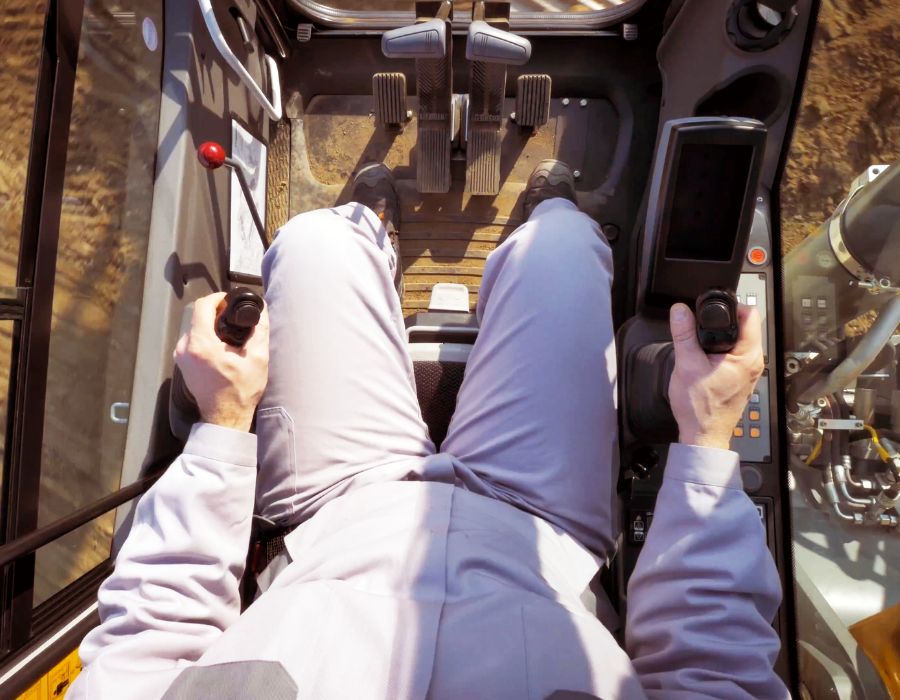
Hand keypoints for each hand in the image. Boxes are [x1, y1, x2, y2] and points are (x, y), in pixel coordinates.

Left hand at [174, 292, 268, 431]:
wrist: (225, 417)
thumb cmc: (241, 391)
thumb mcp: (257, 358)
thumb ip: (259, 330)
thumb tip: (261, 310)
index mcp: (201, 344)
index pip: (203, 306)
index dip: (218, 299)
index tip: (231, 302)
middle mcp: (186, 347)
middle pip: (198, 316)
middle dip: (217, 313)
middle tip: (235, 318)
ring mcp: (181, 356)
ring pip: (195, 327)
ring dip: (211, 326)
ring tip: (230, 335)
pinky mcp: (182, 363)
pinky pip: (193, 340)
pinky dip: (206, 337)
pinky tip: (222, 346)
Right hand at [668, 302, 763, 450]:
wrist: (703, 435)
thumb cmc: (700, 408)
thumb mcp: (687, 365)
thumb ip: (684, 334)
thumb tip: (680, 310)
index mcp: (747, 356)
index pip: (750, 315)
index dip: (731, 306)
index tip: (712, 308)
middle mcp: (754, 363)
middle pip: (745, 326)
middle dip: (723, 321)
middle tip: (702, 323)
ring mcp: (749, 372)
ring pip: (739, 341)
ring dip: (721, 336)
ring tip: (702, 341)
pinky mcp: (741, 379)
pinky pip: (735, 355)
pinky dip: (721, 350)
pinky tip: (706, 357)